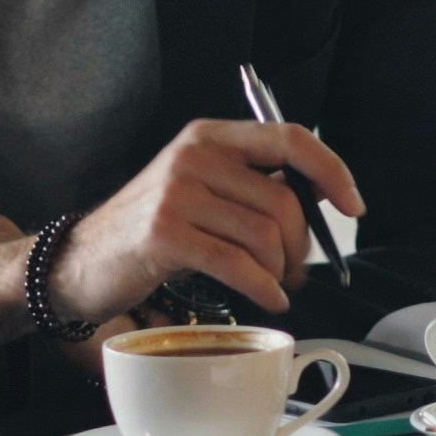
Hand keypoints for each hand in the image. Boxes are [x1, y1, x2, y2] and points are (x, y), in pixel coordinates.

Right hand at [48, 119, 363, 324]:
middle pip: (283, 199)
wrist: (82, 260)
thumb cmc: (153, 229)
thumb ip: (253, 185)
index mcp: (210, 136)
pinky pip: (238, 264)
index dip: (332, 171)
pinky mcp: (165, 234)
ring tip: (275, 284)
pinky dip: (263, 288)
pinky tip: (268, 299)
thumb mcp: (201, 189)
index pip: (290, 138)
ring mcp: (177, 192)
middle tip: (297, 269)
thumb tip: (321, 204)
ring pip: (264, 235)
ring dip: (281, 270)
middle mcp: (194, 154)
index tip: (354, 206)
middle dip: (302, 244)